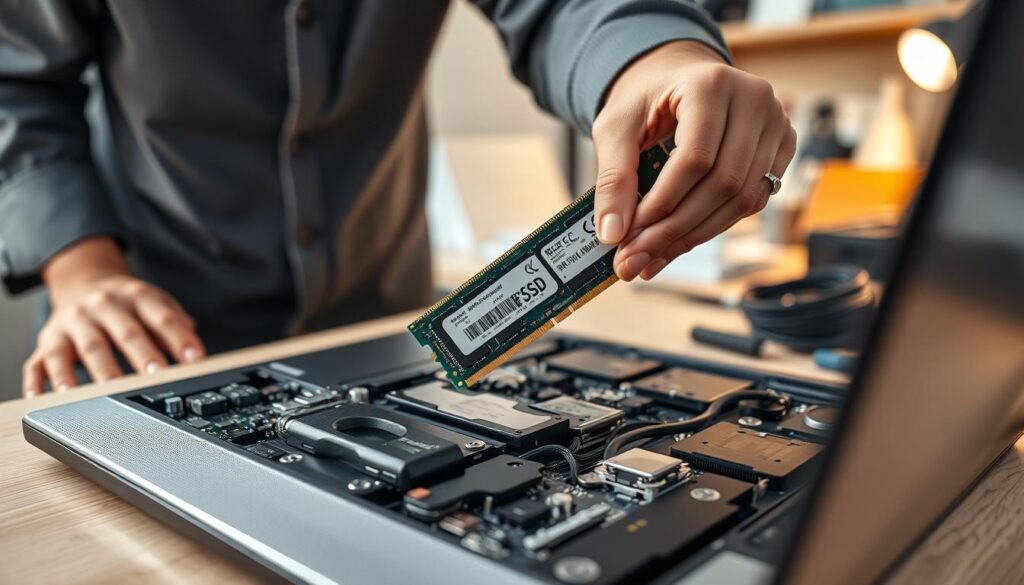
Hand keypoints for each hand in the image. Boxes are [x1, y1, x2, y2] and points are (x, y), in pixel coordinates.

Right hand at [22, 237, 205, 396]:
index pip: (161, 316)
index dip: (179, 338)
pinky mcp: (48, 340)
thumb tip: (195, 349)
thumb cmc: (126, 304)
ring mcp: (73, 322)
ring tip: (105, 393)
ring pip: (84, 347)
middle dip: (141, 354)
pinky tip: (44, 398)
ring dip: (96, 370)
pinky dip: (39, 381)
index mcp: (134, 295)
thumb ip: (175, 323)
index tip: (195, 359)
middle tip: (157, 375)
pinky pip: (39, 362)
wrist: (82, 282)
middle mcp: (102, 306)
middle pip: (124, 331)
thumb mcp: (154, 302)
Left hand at [592, 40, 796, 280]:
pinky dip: (714, 226)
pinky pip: (753, 200)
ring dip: (695, 236)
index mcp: (711, 84)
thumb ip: (613, 176)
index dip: (664, 203)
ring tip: (652, 260)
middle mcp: (753, 100)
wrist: (677, 79)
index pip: (696, 158)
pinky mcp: (781, 147)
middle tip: (635, 261)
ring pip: (743, 198)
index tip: (629, 236)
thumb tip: (612, 233)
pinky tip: (678, 243)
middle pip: (724, 183)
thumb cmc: (646, 100)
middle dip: (675, 230)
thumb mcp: (615, 127)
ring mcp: (776, 123)